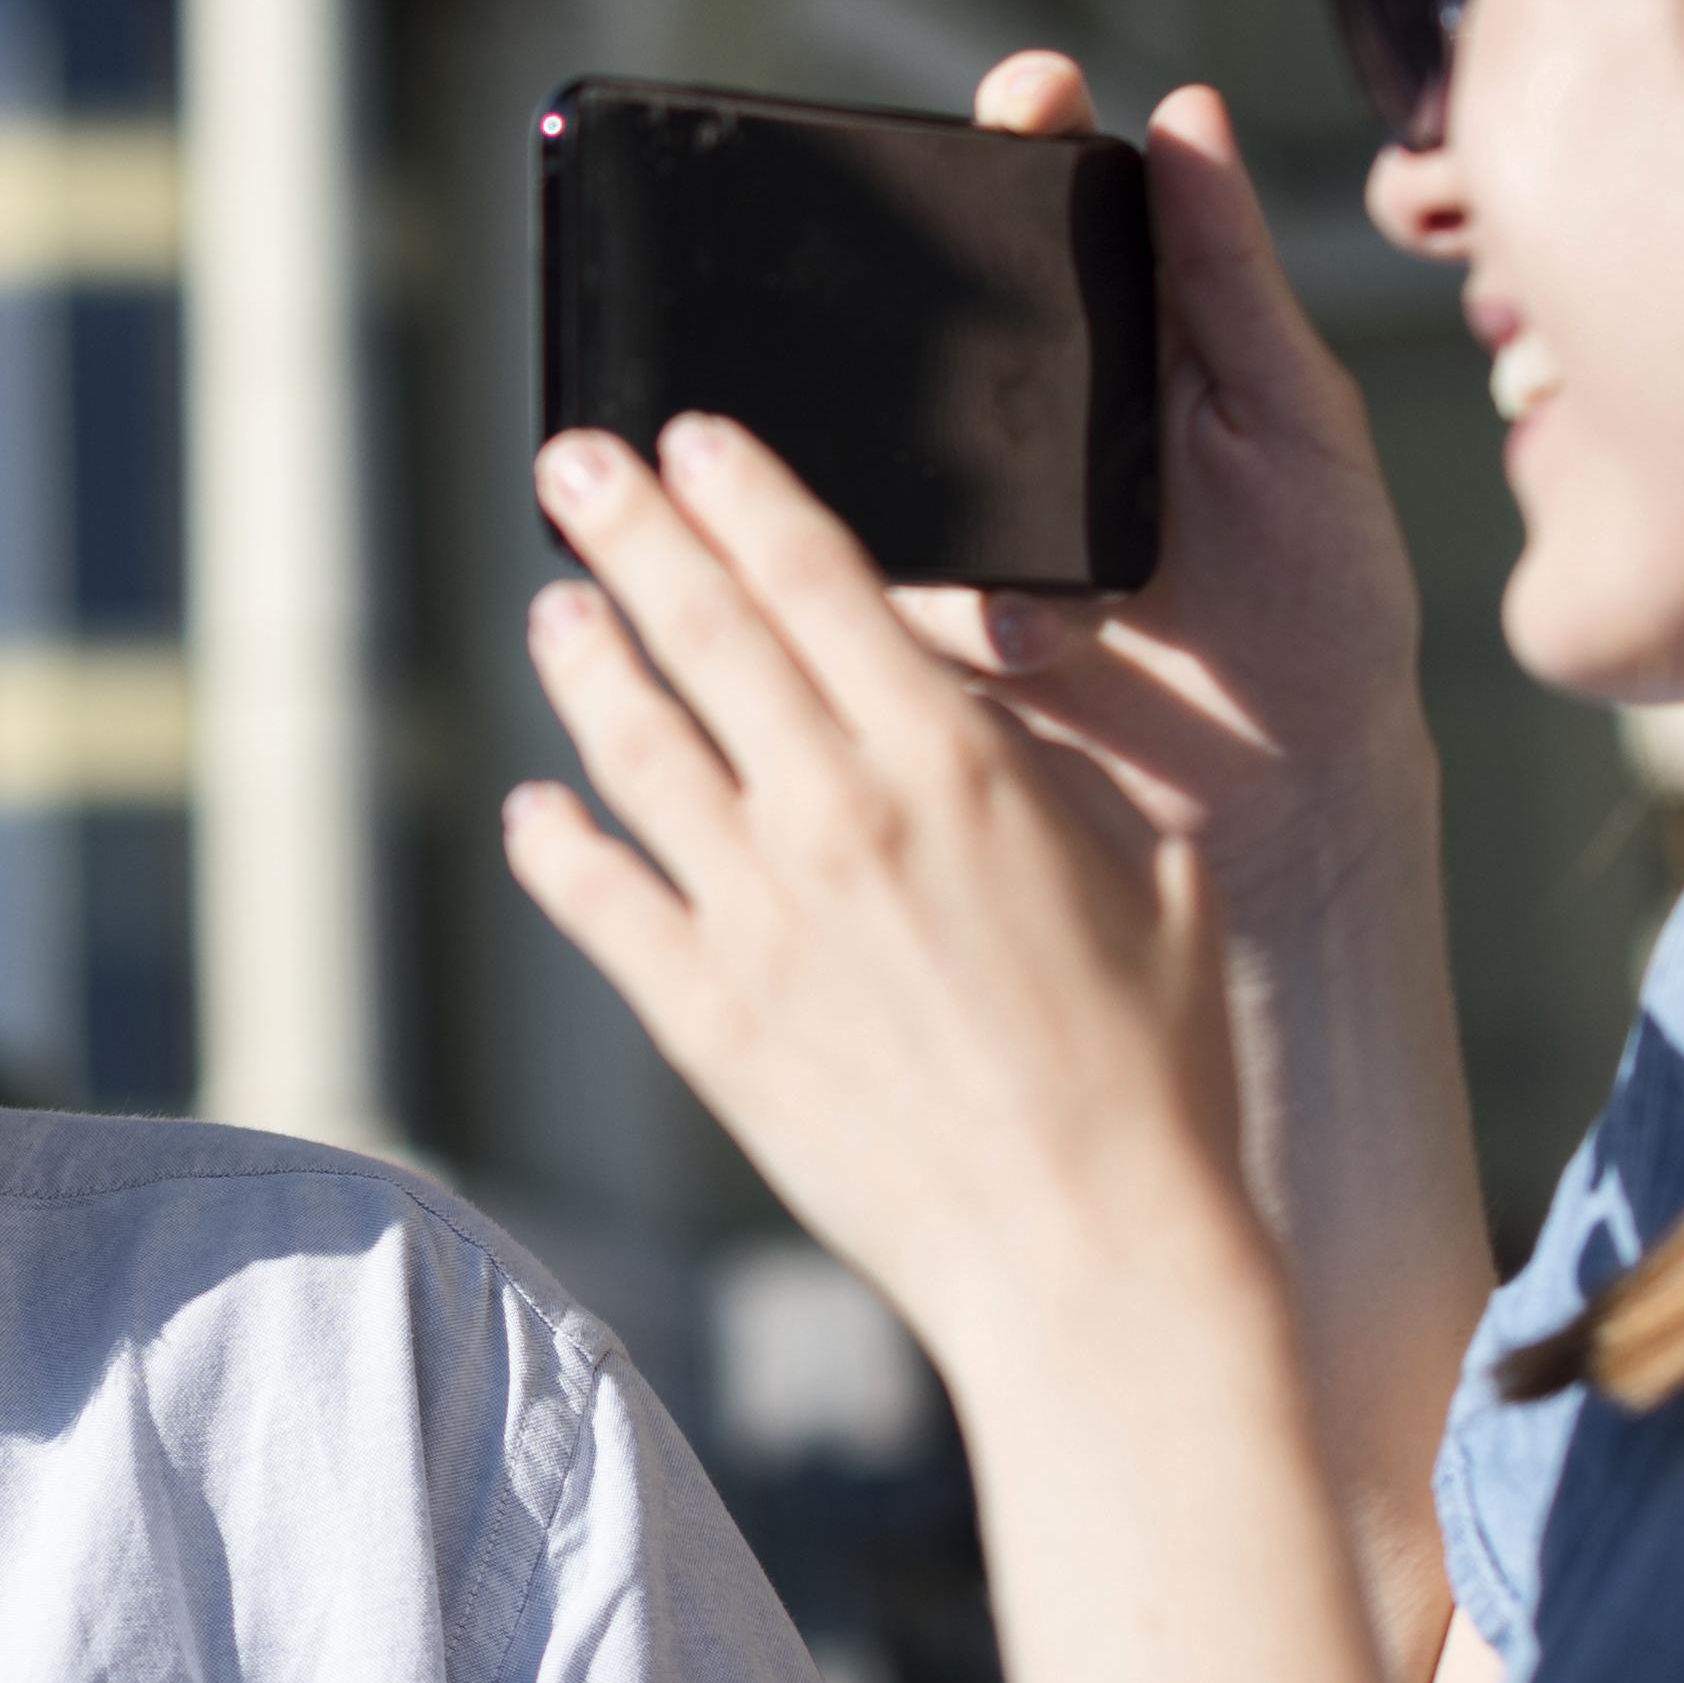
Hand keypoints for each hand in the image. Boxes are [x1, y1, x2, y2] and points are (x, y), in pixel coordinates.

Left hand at [507, 413, 1253, 1382]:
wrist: (1090, 1246)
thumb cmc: (1148, 1065)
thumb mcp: (1140, 863)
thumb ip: (1037, 766)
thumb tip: (965, 700)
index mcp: (952, 763)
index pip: (819, 578)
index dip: (741, 491)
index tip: (690, 436)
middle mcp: (837, 820)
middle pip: (701, 631)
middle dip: (627, 528)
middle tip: (570, 462)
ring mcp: (756, 920)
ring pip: (632, 749)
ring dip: (582, 663)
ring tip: (553, 606)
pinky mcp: (705, 1020)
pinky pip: (598, 903)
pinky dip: (554, 844)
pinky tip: (535, 808)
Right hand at [899, 64, 1435, 927]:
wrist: (1284, 798)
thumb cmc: (1322, 605)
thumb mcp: (1299, 426)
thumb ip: (1233, 279)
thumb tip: (1190, 112)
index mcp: (1127, 342)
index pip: (1056, 204)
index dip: (1026, 134)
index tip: (1025, 90)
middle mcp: (1031, 414)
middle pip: (940, 305)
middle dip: (920, 270)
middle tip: (925, 220)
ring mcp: (971, 511)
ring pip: (887, 440)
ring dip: (933, 470)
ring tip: (1040, 545)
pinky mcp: (925, 612)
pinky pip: (876, 574)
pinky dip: (945, 597)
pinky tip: (1024, 637)